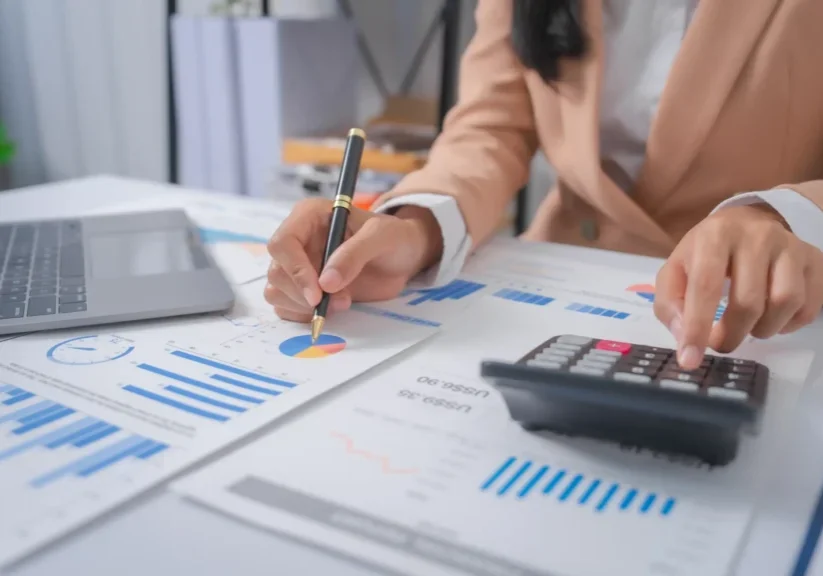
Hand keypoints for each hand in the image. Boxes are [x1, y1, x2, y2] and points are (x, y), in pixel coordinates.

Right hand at [265, 198, 442, 321]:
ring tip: (343, 303)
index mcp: (308, 217)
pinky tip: (331, 310)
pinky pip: (286, 306)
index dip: (296, 270)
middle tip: (343, 301)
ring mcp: (297, 266)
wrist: (402, 257)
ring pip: (277, 291)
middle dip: (305, 293)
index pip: (282, 243)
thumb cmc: (393, 237)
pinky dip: (304, 315)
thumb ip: (355, 254)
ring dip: (305, 306)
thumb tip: (326, 283)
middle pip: (277, 272)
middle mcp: (297, 240)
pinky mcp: (302, 289)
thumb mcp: (382, 236)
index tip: (318, 294)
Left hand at [654, 203, 822, 368]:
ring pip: (785, 303)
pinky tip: (771, 317)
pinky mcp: (814, 260)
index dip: (697, 327)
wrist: (747, 223)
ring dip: (762, 329)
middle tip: (720, 343)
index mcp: (716, 235)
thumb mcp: (676, 270)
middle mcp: (758, 235)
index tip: (690, 360)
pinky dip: (788, 325)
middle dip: (730, 335)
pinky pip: (809, 307)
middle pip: (748, 301)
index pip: (706, 285)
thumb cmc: (705, 253)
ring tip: (747, 326)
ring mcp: (791, 246)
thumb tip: (685, 336)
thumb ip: (670, 303)